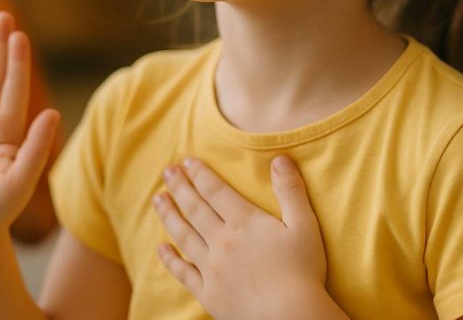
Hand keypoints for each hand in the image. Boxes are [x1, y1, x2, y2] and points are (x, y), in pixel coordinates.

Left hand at [154, 156, 334, 319]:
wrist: (290, 317)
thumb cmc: (302, 272)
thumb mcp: (304, 226)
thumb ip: (290, 191)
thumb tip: (279, 158)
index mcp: (244, 223)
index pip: (216, 191)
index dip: (200, 174)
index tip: (186, 161)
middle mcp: (222, 242)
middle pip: (195, 208)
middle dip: (180, 187)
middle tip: (167, 172)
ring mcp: (212, 269)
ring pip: (184, 235)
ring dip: (169, 215)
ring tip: (158, 200)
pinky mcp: (208, 293)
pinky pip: (183, 273)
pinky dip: (170, 260)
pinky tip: (161, 249)